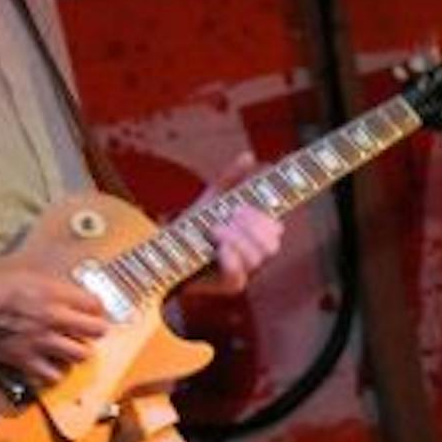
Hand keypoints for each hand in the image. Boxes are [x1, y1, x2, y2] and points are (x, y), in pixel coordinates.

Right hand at [0, 255, 108, 385]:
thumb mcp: (25, 274)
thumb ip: (51, 287)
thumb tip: (68, 296)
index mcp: (53, 291)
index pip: (95, 304)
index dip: (95, 308)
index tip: (91, 311)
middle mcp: (52, 317)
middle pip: (96, 330)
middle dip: (94, 330)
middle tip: (87, 331)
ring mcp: (39, 341)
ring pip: (81, 355)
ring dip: (77, 352)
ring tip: (69, 348)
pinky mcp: (22, 360)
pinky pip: (52, 375)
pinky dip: (53, 372)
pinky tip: (48, 365)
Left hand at [187, 151, 284, 295]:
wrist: (165, 250)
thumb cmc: (192, 225)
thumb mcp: (212, 197)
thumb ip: (231, 178)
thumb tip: (249, 155)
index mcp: (254, 234)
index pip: (276, 228)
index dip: (263, 217)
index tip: (240, 207)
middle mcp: (253, 254)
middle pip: (272, 244)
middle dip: (250, 227)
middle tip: (227, 217)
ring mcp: (244, 271)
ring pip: (258, 257)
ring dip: (236, 239)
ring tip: (214, 230)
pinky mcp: (229, 286)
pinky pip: (240, 276)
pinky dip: (231, 259)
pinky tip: (217, 248)